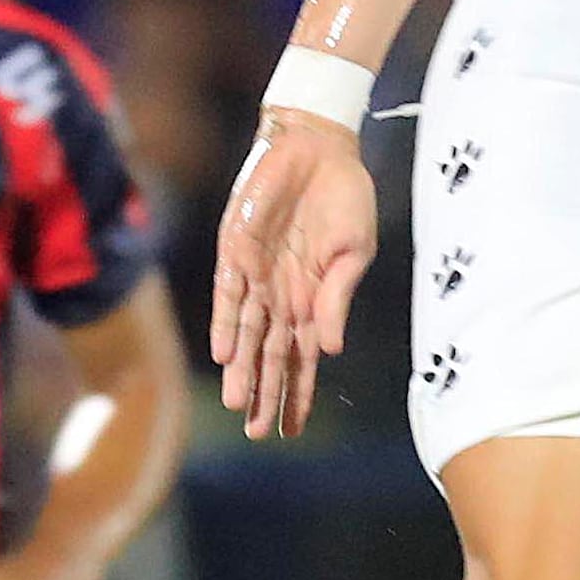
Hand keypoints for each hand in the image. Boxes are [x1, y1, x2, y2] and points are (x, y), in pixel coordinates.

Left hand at [214, 106, 378, 439]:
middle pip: (270, 354)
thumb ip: (338, 298)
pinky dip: (227, 322)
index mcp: (312, 299)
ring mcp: (256, 274)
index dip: (296, 393)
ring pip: (247, 332)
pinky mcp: (235, 249)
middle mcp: (280, 294)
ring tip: (240, 403)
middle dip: (265, 392)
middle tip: (258, 432)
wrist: (318, 147)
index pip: (301, 358)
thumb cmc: (344, 198)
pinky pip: (228, 293)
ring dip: (244, 368)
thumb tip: (329, 349)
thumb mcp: (354, 250)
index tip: (292, 430)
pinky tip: (226, 352)